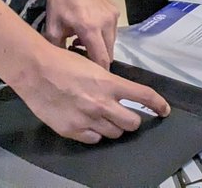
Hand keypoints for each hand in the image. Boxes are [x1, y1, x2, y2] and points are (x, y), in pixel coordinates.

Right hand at [13, 46, 169, 143]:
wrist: (36, 71)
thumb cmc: (63, 63)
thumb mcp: (94, 67)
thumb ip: (109, 83)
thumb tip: (120, 93)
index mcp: (109, 84)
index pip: (143, 96)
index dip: (158, 104)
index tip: (164, 110)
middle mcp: (102, 104)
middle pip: (132, 123)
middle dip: (133, 119)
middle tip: (126, 115)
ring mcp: (87, 119)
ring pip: (114, 133)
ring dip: (114, 126)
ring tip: (104, 118)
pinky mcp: (72, 130)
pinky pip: (94, 139)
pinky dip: (95, 133)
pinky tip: (89, 123)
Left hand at [43, 0, 119, 67]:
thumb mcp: (52, 26)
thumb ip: (57, 49)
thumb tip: (61, 67)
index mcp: (90, 28)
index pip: (101, 59)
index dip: (97, 72)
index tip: (87, 78)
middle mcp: (106, 23)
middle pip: (108, 53)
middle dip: (97, 60)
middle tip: (80, 59)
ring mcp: (113, 16)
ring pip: (111, 43)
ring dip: (100, 47)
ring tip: (82, 42)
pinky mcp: (115, 10)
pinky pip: (112, 31)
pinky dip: (102, 35)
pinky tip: (88, 31)